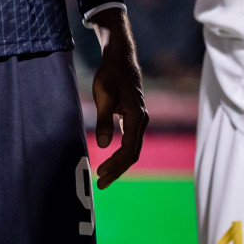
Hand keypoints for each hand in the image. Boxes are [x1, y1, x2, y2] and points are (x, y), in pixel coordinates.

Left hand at [89, 8, 147, 187]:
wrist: (121, 58)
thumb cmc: (111, 75)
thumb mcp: (104, 97)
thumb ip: (103, 121)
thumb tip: (103, 146)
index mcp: (137, 117)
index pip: (130, 149)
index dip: (116, 164)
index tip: (100, 175)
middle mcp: (142, 120)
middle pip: (134, 153)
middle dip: (118, 170)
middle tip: (100, 184)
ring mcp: (139, 119)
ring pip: (133, 148)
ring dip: (120, 163)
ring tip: (104, 176)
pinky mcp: (133, 117)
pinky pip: (131, 140)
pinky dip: (121, 153)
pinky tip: (111, 158)